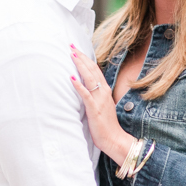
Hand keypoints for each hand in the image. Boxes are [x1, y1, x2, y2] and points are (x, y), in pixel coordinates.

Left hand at [69, 45, 133, 164]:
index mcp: (105, 90)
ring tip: (72, 55)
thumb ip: (95, 95)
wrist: (114, 139)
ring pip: (89, 78)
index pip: (95, 70)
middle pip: (92, 70)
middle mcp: (103, 92)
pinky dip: (79, 86)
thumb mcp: (101, 106)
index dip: (86, 59)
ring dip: (80, 66)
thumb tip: (84, 87)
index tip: (77, 50)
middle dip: (81, 57)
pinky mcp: (94, 109)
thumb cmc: (106, 124)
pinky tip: (72, 78)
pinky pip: (86, 95)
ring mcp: (99, 100)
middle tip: (71, 46)